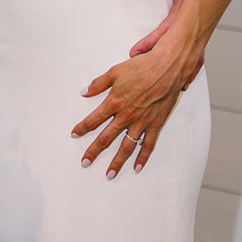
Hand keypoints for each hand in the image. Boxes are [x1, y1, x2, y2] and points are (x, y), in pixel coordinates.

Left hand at [71, 42, 192, 177]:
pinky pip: (148, 145)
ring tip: (109, 174)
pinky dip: (143, 158)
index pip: (94, 119)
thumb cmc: (142, 66)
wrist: (167, 67)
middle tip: (85, 163)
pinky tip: (137, 168)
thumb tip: (84, 92)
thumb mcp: (115, 71)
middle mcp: (126, 115)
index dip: (82, 128)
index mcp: (114, 102)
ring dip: (117, 162)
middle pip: (106, 137)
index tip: (74, 135)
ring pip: (126, 147)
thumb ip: (98, 84)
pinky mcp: (156, 124)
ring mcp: (142, 122)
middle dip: (94, 151)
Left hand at [129, 0, 203, 87]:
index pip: (164, 32)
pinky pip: (194, 57)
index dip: (149, 44)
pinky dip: (190, 72)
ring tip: (163, 92)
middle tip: (142, 79)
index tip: (134, 54)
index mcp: (185, 12)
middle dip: (158, 66)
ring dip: (177, 75)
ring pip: (188, 58)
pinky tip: (184, 85)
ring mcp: (198, 32)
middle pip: (175, 51)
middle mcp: (193, 26)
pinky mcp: (198, 34)